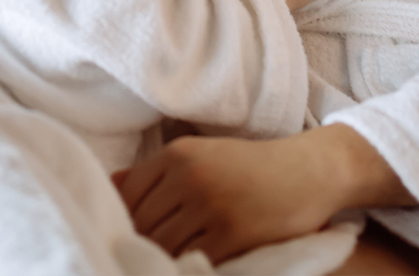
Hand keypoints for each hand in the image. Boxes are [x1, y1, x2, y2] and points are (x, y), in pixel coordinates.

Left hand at [112, 125, 415, 263]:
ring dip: (160, 258)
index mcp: (177, 153)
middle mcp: (190, 176)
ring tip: (163, 262)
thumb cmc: (249, 165)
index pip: (127, 195)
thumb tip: (111, 184)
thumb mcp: (201, 154)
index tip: (128, 233)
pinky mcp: (231, 234)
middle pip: (141, 224)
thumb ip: (155, 171)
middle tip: (142, 254)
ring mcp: (210, 205)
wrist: (307, 170)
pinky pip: (193, 261)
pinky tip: (191, 265)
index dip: (122, 219)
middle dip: (138, 243)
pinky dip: (187, 268)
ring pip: (162, 245)